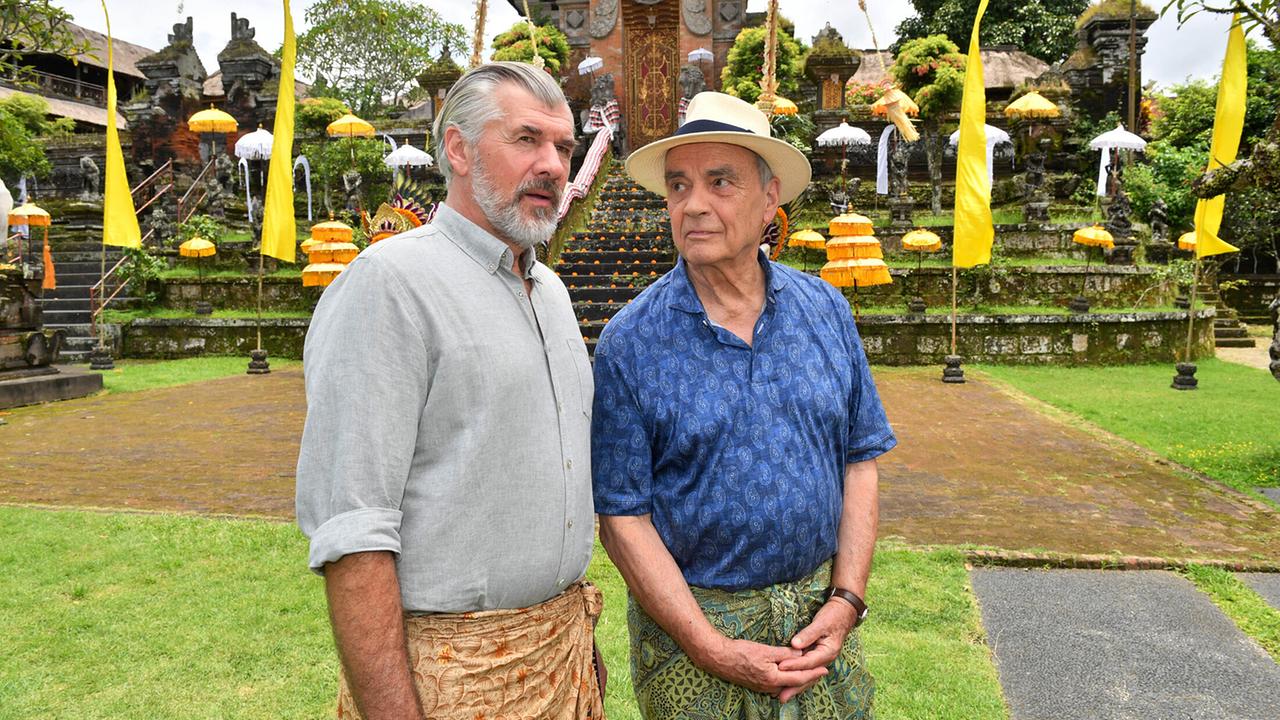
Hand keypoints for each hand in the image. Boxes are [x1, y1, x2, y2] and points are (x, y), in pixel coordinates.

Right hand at [695, 636, 828, 696]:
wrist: (719, 658)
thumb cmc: (741, 652)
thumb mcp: (765, 650)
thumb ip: (784, 653)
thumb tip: (800, 653)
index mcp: (773, 679)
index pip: (799, 678)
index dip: (813, 673)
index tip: (825, 670)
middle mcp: (769, 687)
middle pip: (794, 685)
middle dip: (809, 678)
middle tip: (821, 672)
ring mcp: (763, 688)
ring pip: (786, 685)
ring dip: (798, 679)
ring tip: (809, 672)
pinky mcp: (757, 685)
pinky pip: (777, 684)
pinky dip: (787, 680)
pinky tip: (789, 674)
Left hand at [775, 600, 857, 702]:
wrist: (843, 613)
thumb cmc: (833, 616)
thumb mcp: (821, 623)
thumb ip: (808, 634)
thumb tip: (794, 645)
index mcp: (828, 652)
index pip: (808, 662)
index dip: (794, 665)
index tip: (780, 667)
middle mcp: (825, 659)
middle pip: (808, 675)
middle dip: (795, 686)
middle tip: (781, 697)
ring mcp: (821, 658)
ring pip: (807, 675)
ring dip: (795, 685)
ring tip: (782, 696)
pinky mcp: (816, 656)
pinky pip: (806, 669)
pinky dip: (798, 676)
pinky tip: (789, 683)